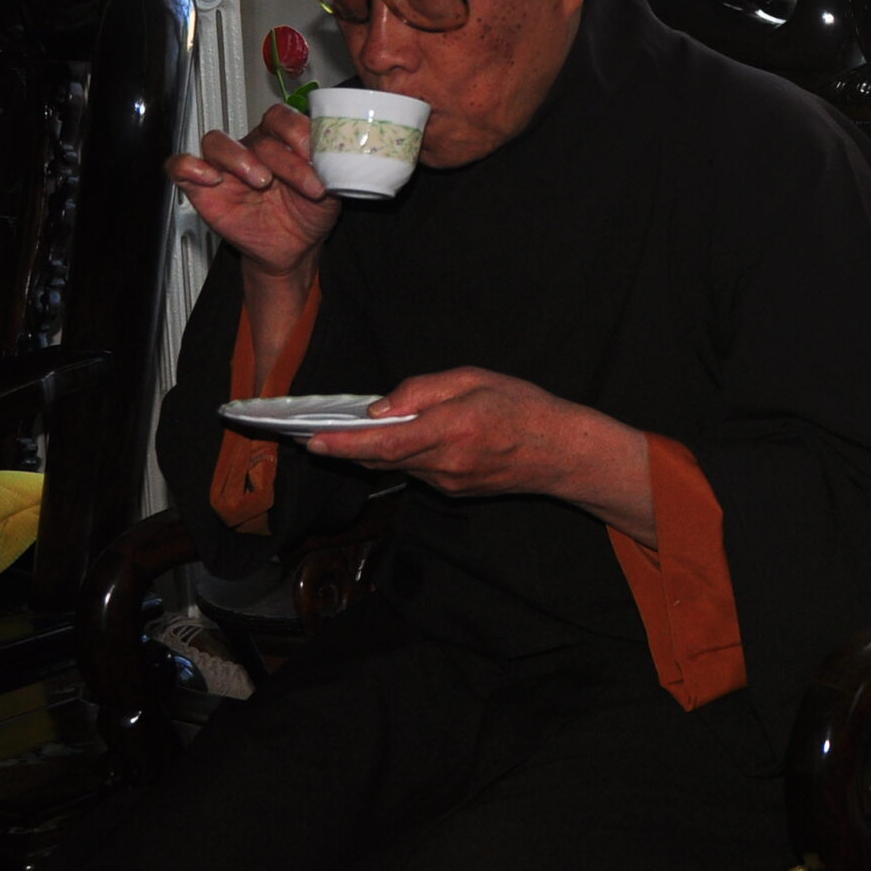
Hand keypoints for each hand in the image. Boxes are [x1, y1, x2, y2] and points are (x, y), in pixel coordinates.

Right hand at [165, 105, 339, 281]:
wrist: (294, 249)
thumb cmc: (308, 213)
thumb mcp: (332, 190)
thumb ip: (332, 167)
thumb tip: (337, 151)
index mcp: (281, 140)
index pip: (281, 118)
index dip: (297, 130)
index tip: (315, 152)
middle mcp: (251, 147)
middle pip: (259, 137)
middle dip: (287, 161)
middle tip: (308, 185)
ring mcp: (225, 167)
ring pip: (216, 141)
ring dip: (239, 158)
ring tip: (262, 181)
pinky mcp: (201, 188)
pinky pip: (180, 166)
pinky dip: (190, 166)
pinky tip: (212, 179)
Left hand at [301, 368, 656, 544]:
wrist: (561, 453)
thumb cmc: (522, 406)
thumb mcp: (475, 379)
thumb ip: (425, 390)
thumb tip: (382, 407)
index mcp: (453, 428)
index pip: (387, 442)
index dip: (346, 444)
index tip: (313, 440)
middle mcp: (446, 462)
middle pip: (382, 459)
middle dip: (344, 449)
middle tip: (309, 436)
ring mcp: (449, 482)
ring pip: (396, 466)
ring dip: (369, 453)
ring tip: (340, 435)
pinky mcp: (453, 491)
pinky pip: (416, 471)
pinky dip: (398, 456)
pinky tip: (390, 441)